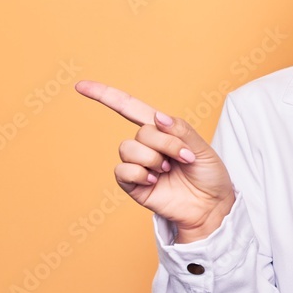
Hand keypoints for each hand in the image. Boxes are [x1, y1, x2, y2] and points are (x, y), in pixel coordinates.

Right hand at [75, 80, 234, 242]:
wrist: (211, 206)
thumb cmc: (209, 176)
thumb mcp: (202, 148)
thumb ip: (180, 131)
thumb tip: (158, 117)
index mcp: (162, 131)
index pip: (129, 108)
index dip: (105, 96)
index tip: (81, 86)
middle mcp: (147, 146)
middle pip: (141, 132)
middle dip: (166, 144)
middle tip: (184, 158)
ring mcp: (139, 165)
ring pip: (128, 149)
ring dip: (152, 159)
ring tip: (167, 170)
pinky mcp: (133, 185)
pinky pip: (122, 171)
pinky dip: (140, 174)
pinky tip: (156, 181)